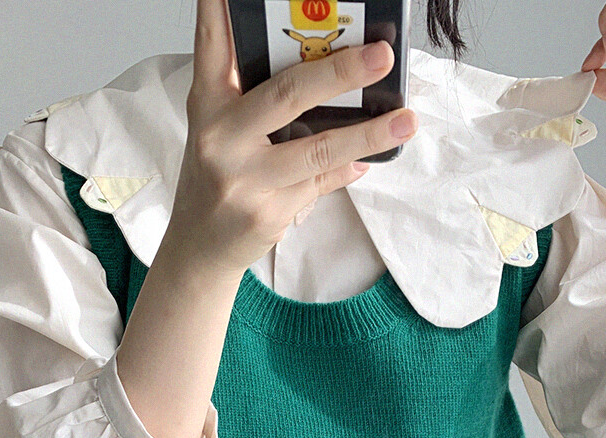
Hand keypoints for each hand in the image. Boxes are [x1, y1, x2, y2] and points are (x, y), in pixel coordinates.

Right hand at [168, 0, 417, 279]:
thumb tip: (323, 56)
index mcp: (208, 102)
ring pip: (317, 148)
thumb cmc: (218, 175)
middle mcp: (220, 136)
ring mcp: (243, 178)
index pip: (213, 42)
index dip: (222, 7)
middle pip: (286, 93)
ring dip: (368, 134)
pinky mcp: (266, 212)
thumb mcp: (222, 126)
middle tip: (382, 55)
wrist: (199, 245)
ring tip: (406, 120)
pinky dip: (348, 169)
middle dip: (340, 71)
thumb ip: (255, 92)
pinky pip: (320, 183)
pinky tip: (369, 160)